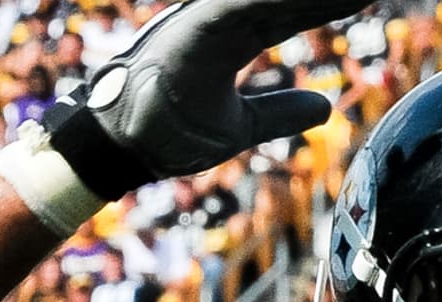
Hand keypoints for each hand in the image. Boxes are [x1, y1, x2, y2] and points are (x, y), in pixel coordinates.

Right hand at [42, 0, 364, 198]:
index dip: (326, 5)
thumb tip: (326, 108)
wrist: (115, 148)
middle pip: (281, 2)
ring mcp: (199, 26)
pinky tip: (295, 1)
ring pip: (262, 1)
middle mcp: (214, 24)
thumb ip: (280, 113)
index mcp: (227, 39)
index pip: (287, 14)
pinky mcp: (187, 35)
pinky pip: (232, 12)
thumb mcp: (237, 128)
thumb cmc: (167, 135)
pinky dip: (267, 5)